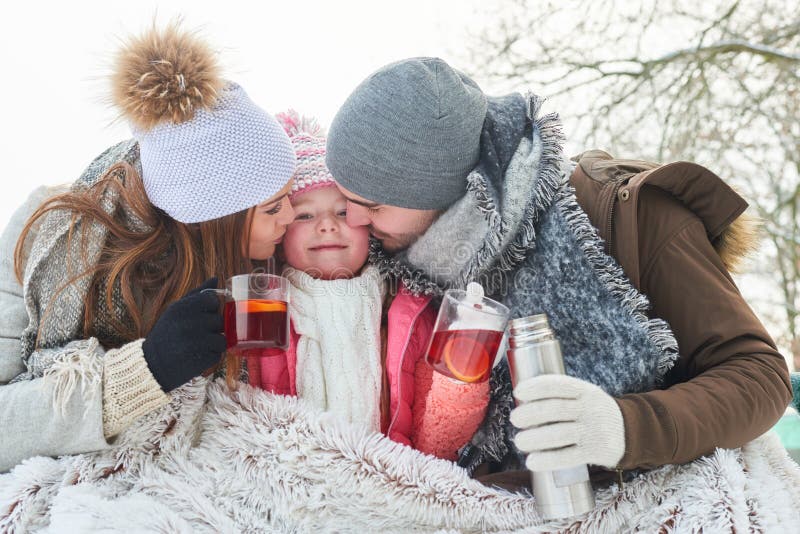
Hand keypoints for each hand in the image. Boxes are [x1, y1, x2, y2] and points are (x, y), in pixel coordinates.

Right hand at [142, 277, 225, 391]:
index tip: (203, 314)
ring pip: (223, 338)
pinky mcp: (202, 360)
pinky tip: (198, 355)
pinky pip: (219, 353)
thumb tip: (216, 278)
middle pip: (220, 320)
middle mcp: (189, 323)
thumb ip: (197, 294)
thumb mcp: (176, 310)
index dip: (211, 308)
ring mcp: (196, 343)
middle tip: (197, 334)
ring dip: (214, 342)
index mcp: (182, 308)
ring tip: (199, 345)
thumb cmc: (167, 333)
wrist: (152, 365)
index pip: (212, 300)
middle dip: (213, 327)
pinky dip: (212, 355)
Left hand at [510, 374, 624, 469]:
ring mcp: (593, 430)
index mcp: (585, 391)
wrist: (632, 432)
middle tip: (515, 419)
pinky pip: (568, 456)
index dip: (536, 387)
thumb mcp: (585, 396)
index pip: (559, 385)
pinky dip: (548, 460)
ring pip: (559, 434)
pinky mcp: (596, 451)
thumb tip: (523, 402)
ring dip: (535, 438)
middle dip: (531, 413)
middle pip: (556, 409)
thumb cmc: (595, 412)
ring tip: (519, 441)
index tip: (518, 392)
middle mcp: (590, 409)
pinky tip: (532, 461)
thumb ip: (561, 396)